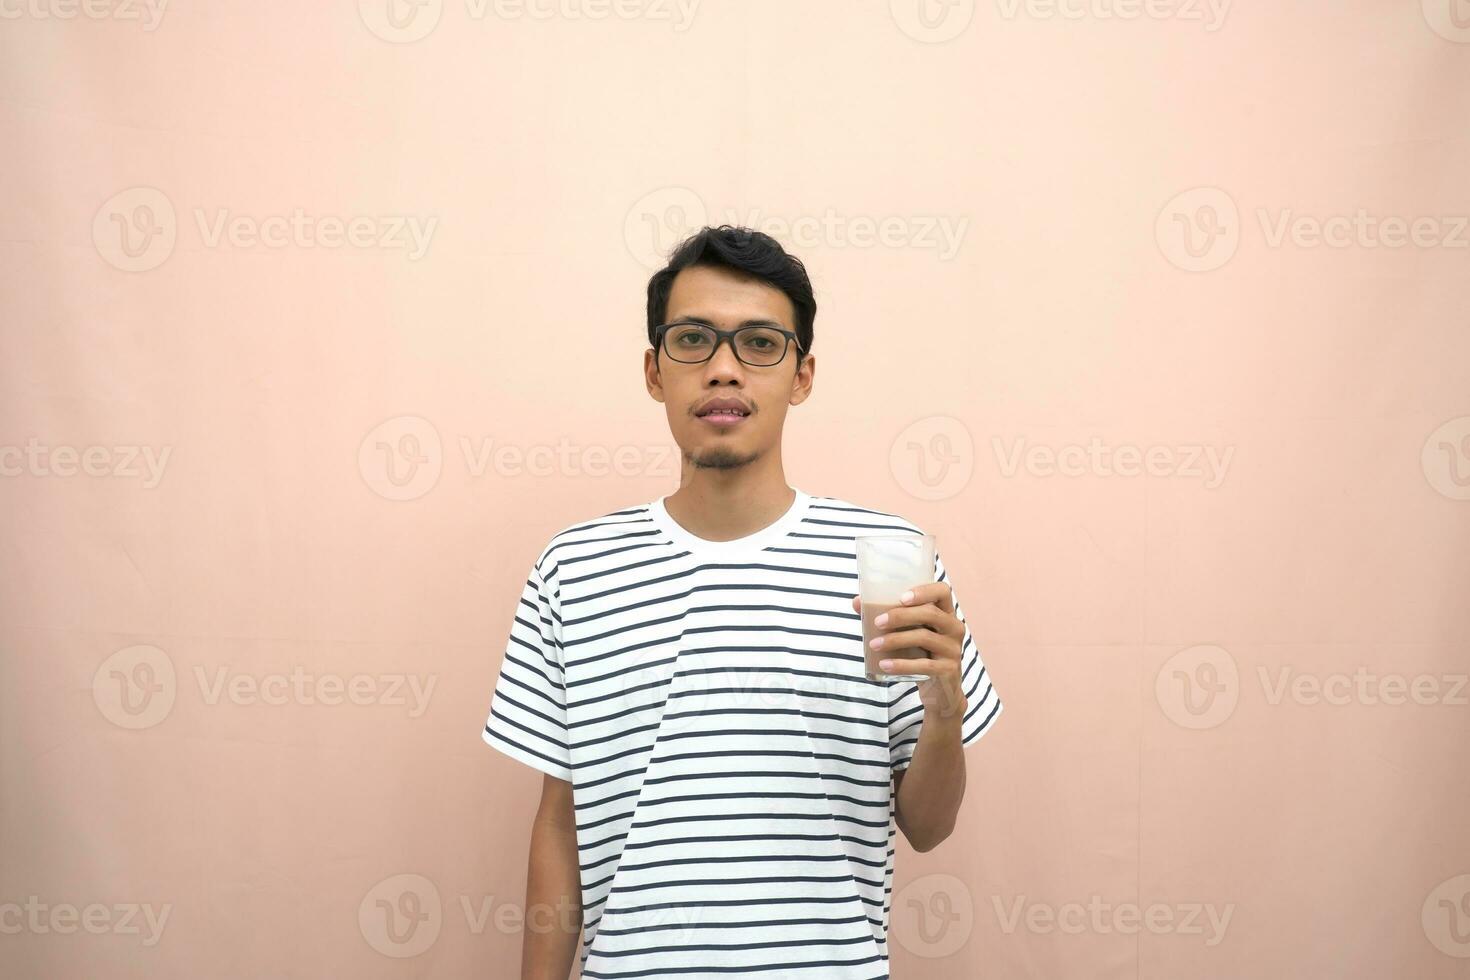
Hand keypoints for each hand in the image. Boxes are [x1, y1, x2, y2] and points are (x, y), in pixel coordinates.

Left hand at [852, 583, 967, 720]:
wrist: (939, 691)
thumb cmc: (921, 654)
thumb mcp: (908, 634)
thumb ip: (887, 616)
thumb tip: (856, 601)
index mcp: (946, 613)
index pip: (942, 591)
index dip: (923, 591)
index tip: (901, 597)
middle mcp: (954, 628)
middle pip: (930, 613)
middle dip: (901, 616)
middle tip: (877, 622)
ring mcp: (953, 649)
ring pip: (925, 637)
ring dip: (896, 640)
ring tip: (874, 645)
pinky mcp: (949, 670)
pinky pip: (924, 665)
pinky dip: (902, 664)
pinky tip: (884, 665)